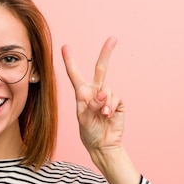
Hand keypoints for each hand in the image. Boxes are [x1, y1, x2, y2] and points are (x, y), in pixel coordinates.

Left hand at [61, 37, 124, 152]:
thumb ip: (91, 104)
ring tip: (102, 113)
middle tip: (113, 39)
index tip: (65, 47)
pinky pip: (115, 97)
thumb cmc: (89, 133)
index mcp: (82, 94)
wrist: (103, 144)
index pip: (75, 74)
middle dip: (106, 53)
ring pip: (107, 88)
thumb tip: (102, 93)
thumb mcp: (84, 119)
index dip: (70, 61)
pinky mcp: (118, 102)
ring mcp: (107, 96)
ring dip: (104, 100)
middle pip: (101, 69)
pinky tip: (108, 115)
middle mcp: (95, 92)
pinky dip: (111, 106)